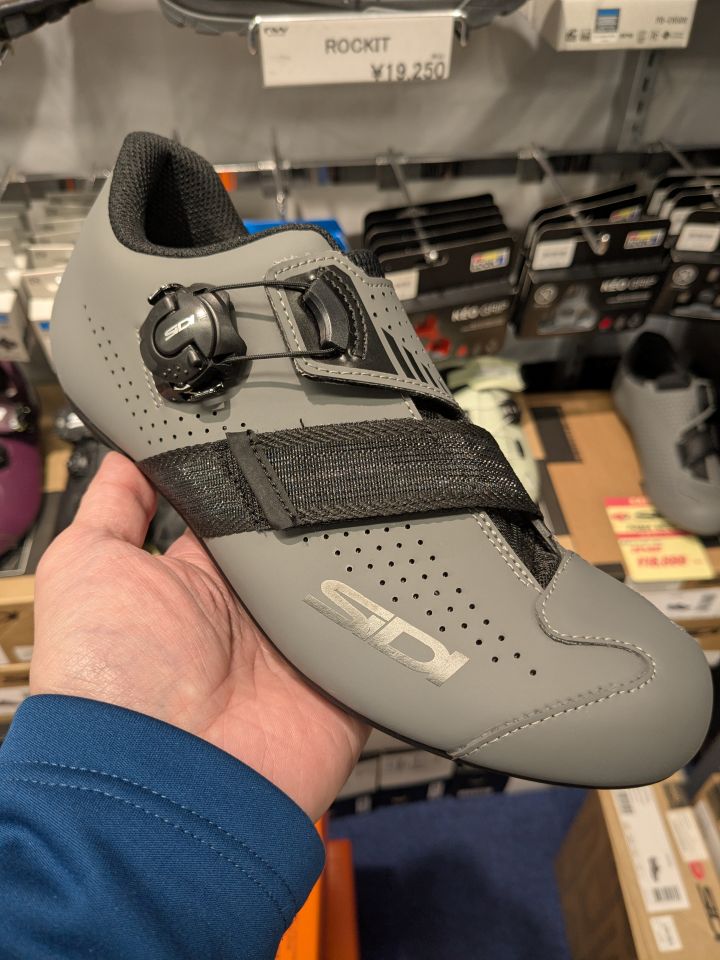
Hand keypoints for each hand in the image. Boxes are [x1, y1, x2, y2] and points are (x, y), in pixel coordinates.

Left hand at [31, 453, 367, 819]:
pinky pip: (382, 634)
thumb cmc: (111, 678)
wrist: (164, 779)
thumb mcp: (87, 564)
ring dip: (356, 550)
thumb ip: (113, 504)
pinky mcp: (341, 677)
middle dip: (316, 506)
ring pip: (344, 576)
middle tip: (337, 461)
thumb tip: (126, 451)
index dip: (256, 477)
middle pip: (298, 539)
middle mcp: (251, 610)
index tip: (278, 432)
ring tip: (379, 503)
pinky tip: (409, 565)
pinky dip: (396, 610)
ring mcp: (298, 643)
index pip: (239, 512)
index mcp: (198, 579)